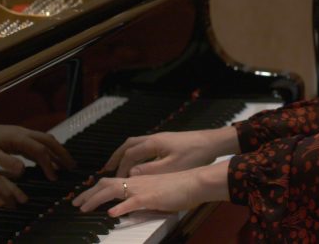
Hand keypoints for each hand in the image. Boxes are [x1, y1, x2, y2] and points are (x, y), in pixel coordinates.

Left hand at [0, 114, 75, 180]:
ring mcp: (24, 134)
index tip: (54, 177)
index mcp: (18, 138)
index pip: (39, 150)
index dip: (48, 164)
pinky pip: (40, 142)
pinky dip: (49, 150)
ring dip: (58, 150)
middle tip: (72, 166)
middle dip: (62, 153)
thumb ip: (6, 162)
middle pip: (49, 141)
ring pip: (46, 140)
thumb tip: (23, 170)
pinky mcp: (21, 137)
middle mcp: (25, 133)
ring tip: (67, 163)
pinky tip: (52, 159)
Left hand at [72, 161, 229, 215]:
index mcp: (138, 179)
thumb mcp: (157, 191)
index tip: (84, 198)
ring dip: (96, 199)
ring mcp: (143, 188)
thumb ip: (142, 197)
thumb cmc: (180, 187)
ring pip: (114, 190)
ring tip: (84, 209)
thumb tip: (128, 205)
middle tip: (75, 204)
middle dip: (88, 194)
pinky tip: (111, 214)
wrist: (195, 181)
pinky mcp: (151, 197)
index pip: (111, 182)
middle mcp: (136, 181)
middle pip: (106, 184)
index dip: (95, 189)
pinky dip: (121, 207)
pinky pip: (132, 202)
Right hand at [105, 127, 238, 176]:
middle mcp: (154, 138)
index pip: (129, 155)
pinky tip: (139, 163)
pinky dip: (136, 154)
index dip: (120, 167)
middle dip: (116, 157)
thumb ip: (149, 170)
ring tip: (119, 165)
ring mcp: (161, 139)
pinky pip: (145, 146)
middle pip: (128, 145)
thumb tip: (131, 174)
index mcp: (153, 143)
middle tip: (106, 168)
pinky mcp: (167, 142)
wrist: (211, 143)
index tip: (115, 179)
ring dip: (126, 154)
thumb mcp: (171, 167)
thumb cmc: (193, 155)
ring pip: (136, 144)